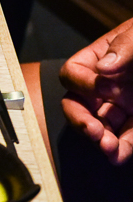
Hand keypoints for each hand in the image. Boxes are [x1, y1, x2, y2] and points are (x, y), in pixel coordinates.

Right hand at [60, 17, 132, 163]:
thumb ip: (126, 46)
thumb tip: (104, 68)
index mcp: (102, 58)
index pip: (74, 73)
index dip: (83, 83)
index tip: (107, 88)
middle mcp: (108, 84)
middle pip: (78, 104)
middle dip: (81, 119)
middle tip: (93, 130)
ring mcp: (124, 104)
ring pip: (101, 125)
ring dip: (101, 140)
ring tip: (109, 148)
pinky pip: (128, 137)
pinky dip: (122, 148)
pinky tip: (119, 155)